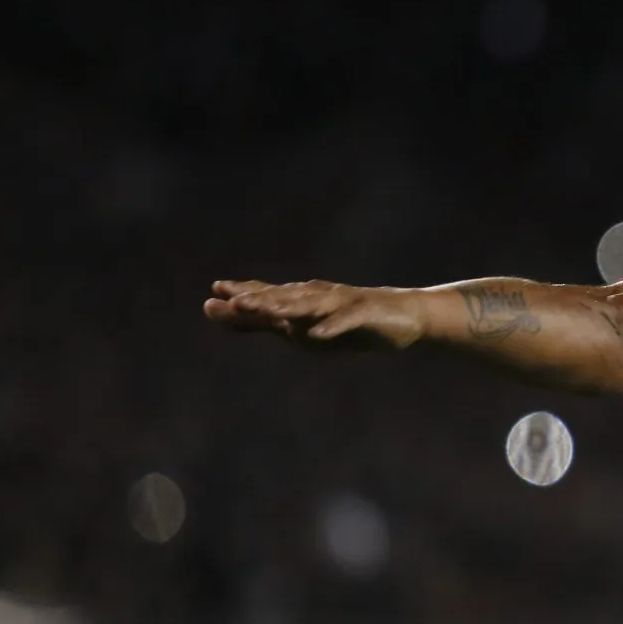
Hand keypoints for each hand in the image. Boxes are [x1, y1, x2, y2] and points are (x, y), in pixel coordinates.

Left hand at [202, 279, 426, 349]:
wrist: (406, 316)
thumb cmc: (351, 322)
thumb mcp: (304, 327)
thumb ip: (265, 322)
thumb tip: (224, 314)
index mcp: (303, 300)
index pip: (270, 294)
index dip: (245, 292)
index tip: (216, 289)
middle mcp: (319, 296)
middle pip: (285, 297)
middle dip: (260, 299)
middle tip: (233, 300)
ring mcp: (342, 304)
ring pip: (312, 305)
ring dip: (288, 307)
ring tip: (266, 311)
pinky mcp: (365, 315)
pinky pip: (346, 321)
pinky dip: (331, 326)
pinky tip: (318, 334)